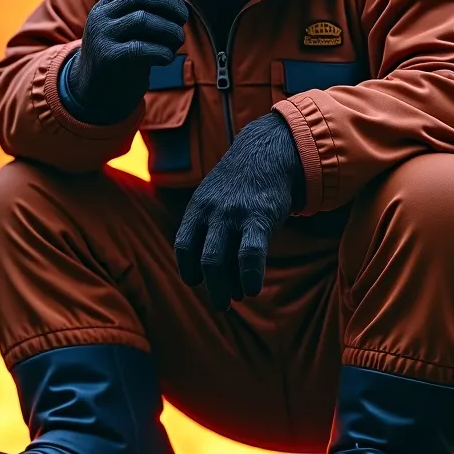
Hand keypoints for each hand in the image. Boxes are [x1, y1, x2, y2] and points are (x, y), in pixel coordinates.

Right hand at [65, 0, 190, 123]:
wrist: (93, 93)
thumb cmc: (123, 56)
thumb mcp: (130, 28)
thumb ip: (148, 8)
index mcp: (108, 3)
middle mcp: (101, 15)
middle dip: (171, 4)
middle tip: (184, 18)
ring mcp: (102, 36)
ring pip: (143, 19)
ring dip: (170, 29)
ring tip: (177, 41)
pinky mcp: (108, 58)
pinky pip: (141, 48)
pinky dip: (162, 51)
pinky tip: (167, 57)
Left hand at [174, 112, 303, 309]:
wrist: (270, 150)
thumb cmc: (243, 183)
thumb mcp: (216, 195)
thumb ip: (209, 225)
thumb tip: (210, 265)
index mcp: (197, 207)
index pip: (183, 245)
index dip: (188, 268)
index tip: (198, 281)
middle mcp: (211, 212)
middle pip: (203, 259)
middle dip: (211, 286)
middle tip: (221, 303)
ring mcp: (233, 215)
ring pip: (219, 261)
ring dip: (225, 288)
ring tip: (233, 300)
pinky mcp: (259, 217)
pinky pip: (249, 254)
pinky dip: (249, 276)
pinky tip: (253, 289)